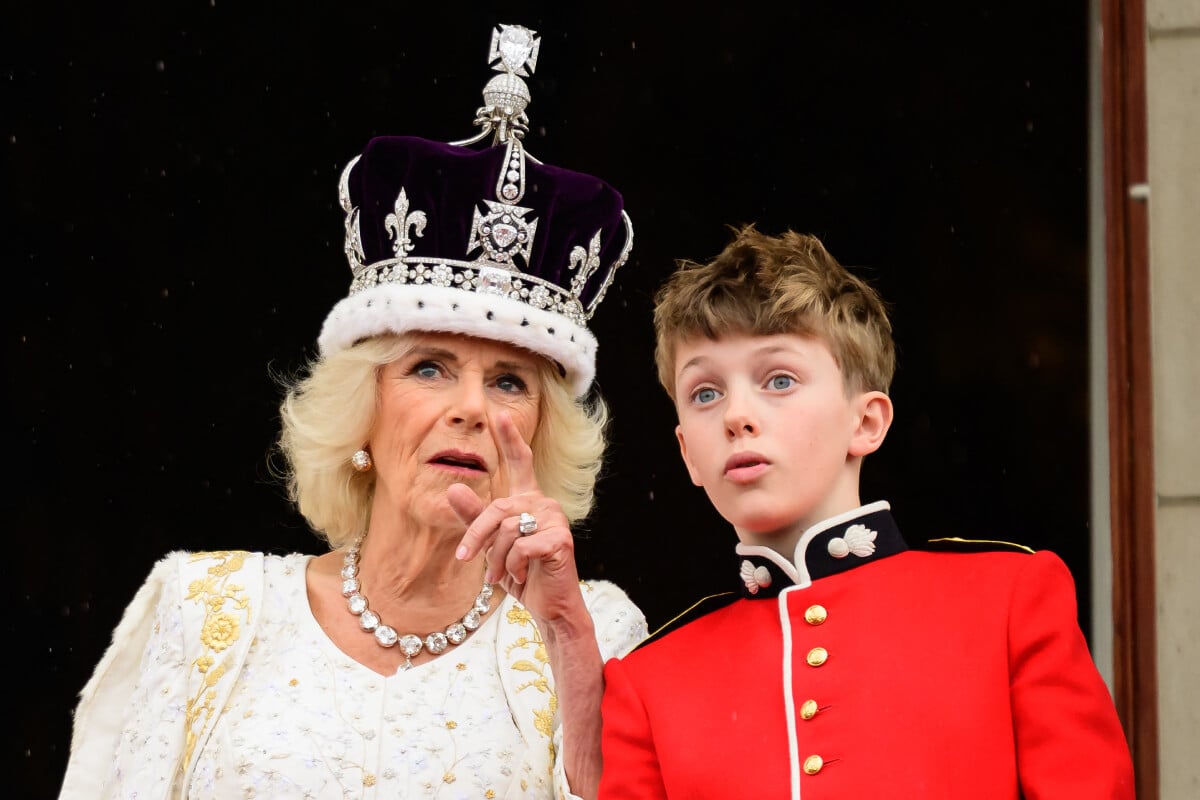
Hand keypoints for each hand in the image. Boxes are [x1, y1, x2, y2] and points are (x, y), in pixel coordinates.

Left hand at [449, 411, 582, 622]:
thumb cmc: (522, 574)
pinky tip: (521, 575)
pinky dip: (513, 566)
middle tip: (464, 558)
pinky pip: (521, 546)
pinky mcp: (559, 539)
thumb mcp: (491, 547)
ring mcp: (554, 520)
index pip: (520, 462)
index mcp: (528, 500)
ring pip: (507, 530)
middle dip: (477, 535)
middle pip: (497, 508)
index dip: (510, 439)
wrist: (549, 605)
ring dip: (496, 558)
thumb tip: (452, 489)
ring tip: (499, 575)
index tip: (500, 415)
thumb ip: (474, 519)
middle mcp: (544, 503)